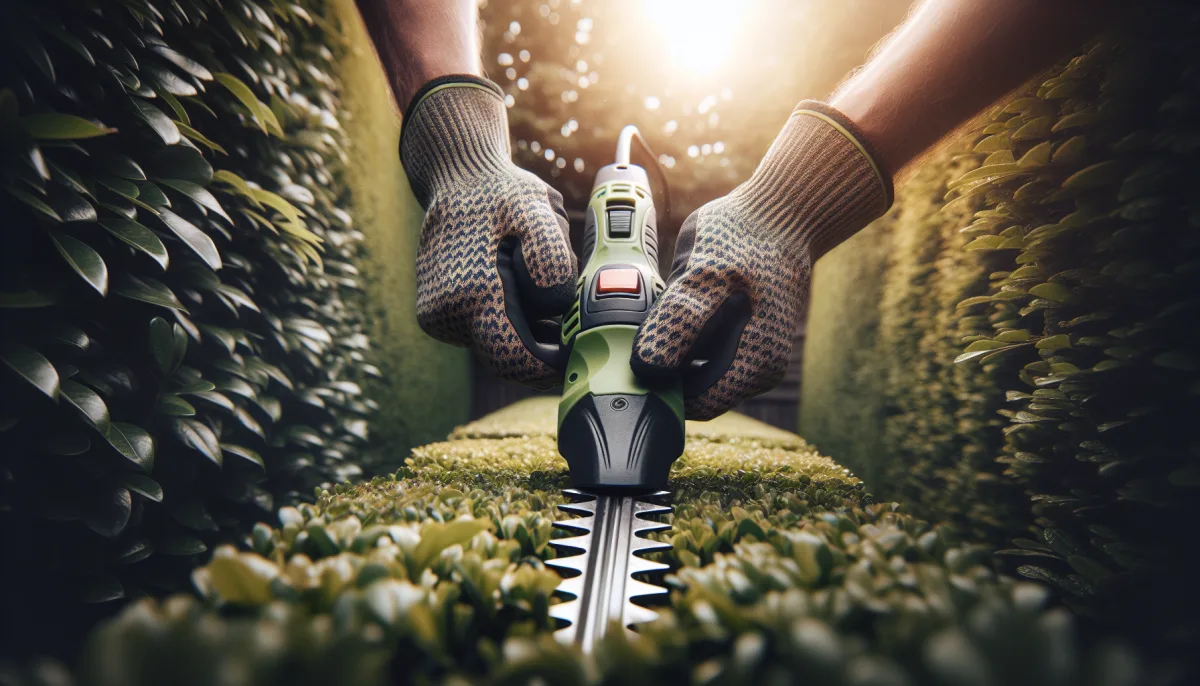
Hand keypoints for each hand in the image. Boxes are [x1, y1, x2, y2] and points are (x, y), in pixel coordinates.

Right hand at [401, 76, 576, 387]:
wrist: (458, 179)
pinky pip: (484, 334)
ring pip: (496, 347)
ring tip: (542, 288)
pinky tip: (523, 290)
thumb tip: (555, 306)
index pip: (515, 359)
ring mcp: (438, 318)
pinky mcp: (439, 317)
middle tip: (575, 327)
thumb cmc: (501, 194)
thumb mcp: (538, 211)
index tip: (581, 357)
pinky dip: (510, 322)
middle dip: (542, 350)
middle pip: (507, 359)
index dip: (551, 368)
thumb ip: (550, 259)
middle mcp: (444, 313)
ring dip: (527, 333)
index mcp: (469, 292)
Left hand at [632, 101, 892, 418]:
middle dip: (661, 368)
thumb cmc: (746, 238)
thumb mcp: (705, 276)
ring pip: (692, 370)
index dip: (659, 389)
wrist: (778, 211)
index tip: (626, 363)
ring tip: (648, 315)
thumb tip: (647, 367)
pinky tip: (666, 306)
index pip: (695, 405)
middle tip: (630, 333)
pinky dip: (678, 333)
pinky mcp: (735, 337)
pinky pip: (697, 349)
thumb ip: (677, 322)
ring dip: (667, 350)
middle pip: (693, 391)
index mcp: (754, 365)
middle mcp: (755, 369)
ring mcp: (747, 353)